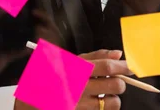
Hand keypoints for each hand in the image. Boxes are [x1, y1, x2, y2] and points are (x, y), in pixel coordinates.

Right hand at [15, 49, 130, 109]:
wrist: (28, 102)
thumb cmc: (48, 77)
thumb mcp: (67, 62)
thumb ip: (94, 57)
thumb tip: (117, 54)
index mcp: (75, 70)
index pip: (106, 68)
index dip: (123, 67)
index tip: (132, 67)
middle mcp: (77, 88)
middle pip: (115, 86)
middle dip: (120, 83)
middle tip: (116, 82)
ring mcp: (77, 105)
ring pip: (112, 104)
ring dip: (114, 100)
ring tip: (105, 96)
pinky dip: (104, 109)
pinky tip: (96, 105)